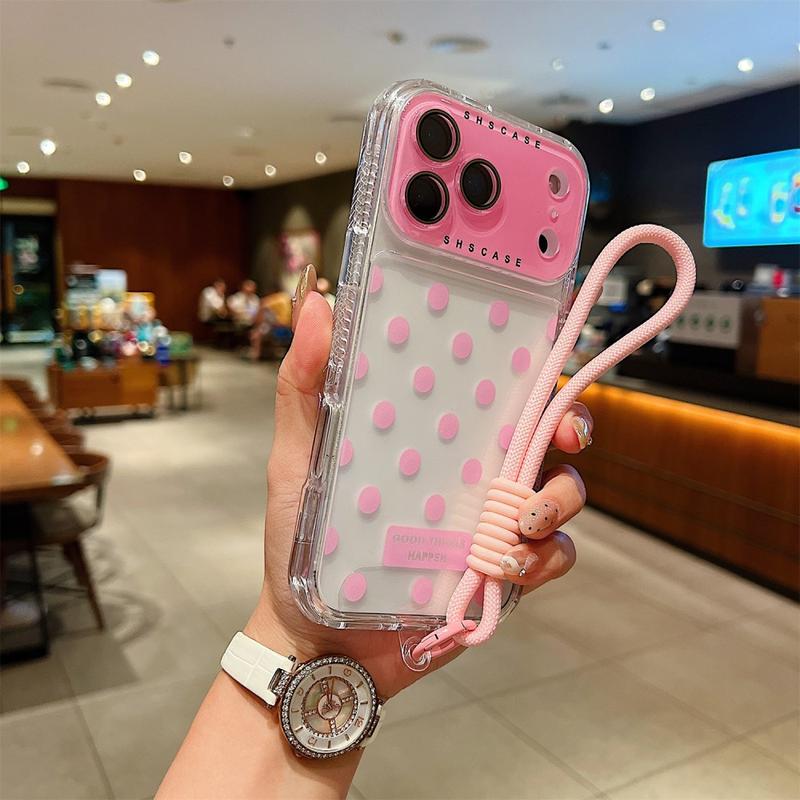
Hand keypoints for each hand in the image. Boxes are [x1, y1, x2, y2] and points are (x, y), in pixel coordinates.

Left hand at [247, 266, 592, 699]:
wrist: (316, 637)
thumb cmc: (301, 543)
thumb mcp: (296, 459)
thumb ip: (303, 387)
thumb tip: (320, 302)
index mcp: (435, 439)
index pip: (496, 390)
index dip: (532, 368)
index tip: (547, 356)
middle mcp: (472, 474)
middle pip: (546, 434)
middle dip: (571, 424)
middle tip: (566, 433)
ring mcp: (490, 524)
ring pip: (561, 494)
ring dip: (559, 500)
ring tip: (518, 523)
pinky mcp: (502, 575)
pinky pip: (551, 558)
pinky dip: (544, 559)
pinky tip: (508, 567)